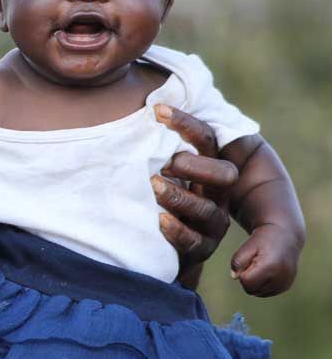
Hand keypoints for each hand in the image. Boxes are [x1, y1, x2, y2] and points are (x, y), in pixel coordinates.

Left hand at [152, 105, 236, 287]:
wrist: (161, 244)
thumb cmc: (156, 194)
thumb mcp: (160, 169)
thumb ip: (155, 147)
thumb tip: (134, 113)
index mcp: (209, 169)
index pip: (206, 140)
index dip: (185, 124)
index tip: (157, 110)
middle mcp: (217, 195)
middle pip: (224, 175)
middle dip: (195, 165)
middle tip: (164, 162)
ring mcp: (212, 223)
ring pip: (206, 209)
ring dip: (179, 196)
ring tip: (154, 185)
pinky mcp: (201, 248)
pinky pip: (194, 242)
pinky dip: (177, 230)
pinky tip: (159, 220)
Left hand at [231, 223, 299, 296]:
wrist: (284, 237)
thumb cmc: (262, 241)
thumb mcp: (247, 247)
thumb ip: (237, 262)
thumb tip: (235, 277)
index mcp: (270, 268)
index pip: (246, 283)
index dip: (243, 273)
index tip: (248, 261)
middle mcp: (280, 279)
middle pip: (251, 290)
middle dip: (248, 278)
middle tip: (254, 263)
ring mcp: (284, 284)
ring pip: (258, 293)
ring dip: (255, 282)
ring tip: (260, 266)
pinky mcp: (286, 287)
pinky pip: (265, 292)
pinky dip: (262, 284)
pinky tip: (266, 271)